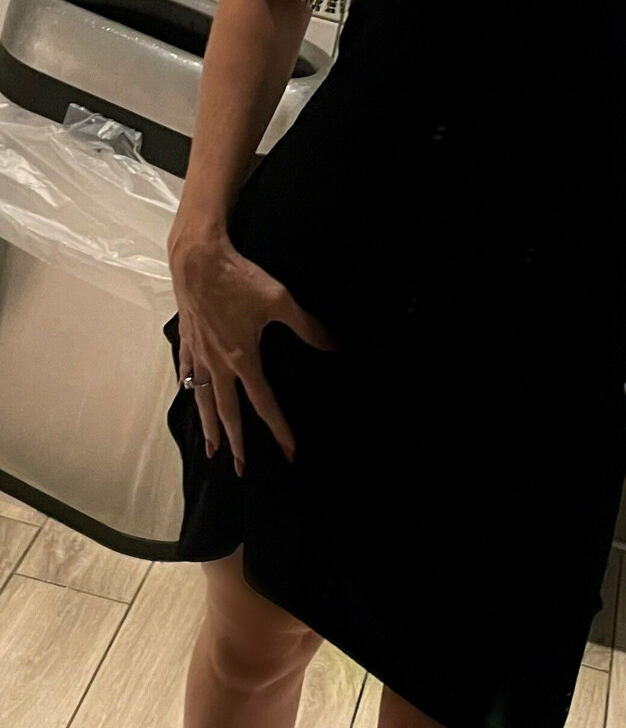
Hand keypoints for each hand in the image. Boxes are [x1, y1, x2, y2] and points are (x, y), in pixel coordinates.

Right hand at [167, 224, 339, 472]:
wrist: (197, 259)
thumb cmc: (238, 278)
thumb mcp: (280, 301)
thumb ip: (308, 327)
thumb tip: (335, 345)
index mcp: (243, 360)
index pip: (264, 404)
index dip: (279, 429)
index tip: (289, 451)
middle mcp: (218, 364)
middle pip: (227, 413)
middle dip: (236, 443)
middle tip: (241, 468)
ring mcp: (199, 354)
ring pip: (203, 400)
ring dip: (208, 427)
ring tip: (212, 450)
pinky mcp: (187, 341)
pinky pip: (188, 374)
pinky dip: (190, 390)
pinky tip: (191, 396)